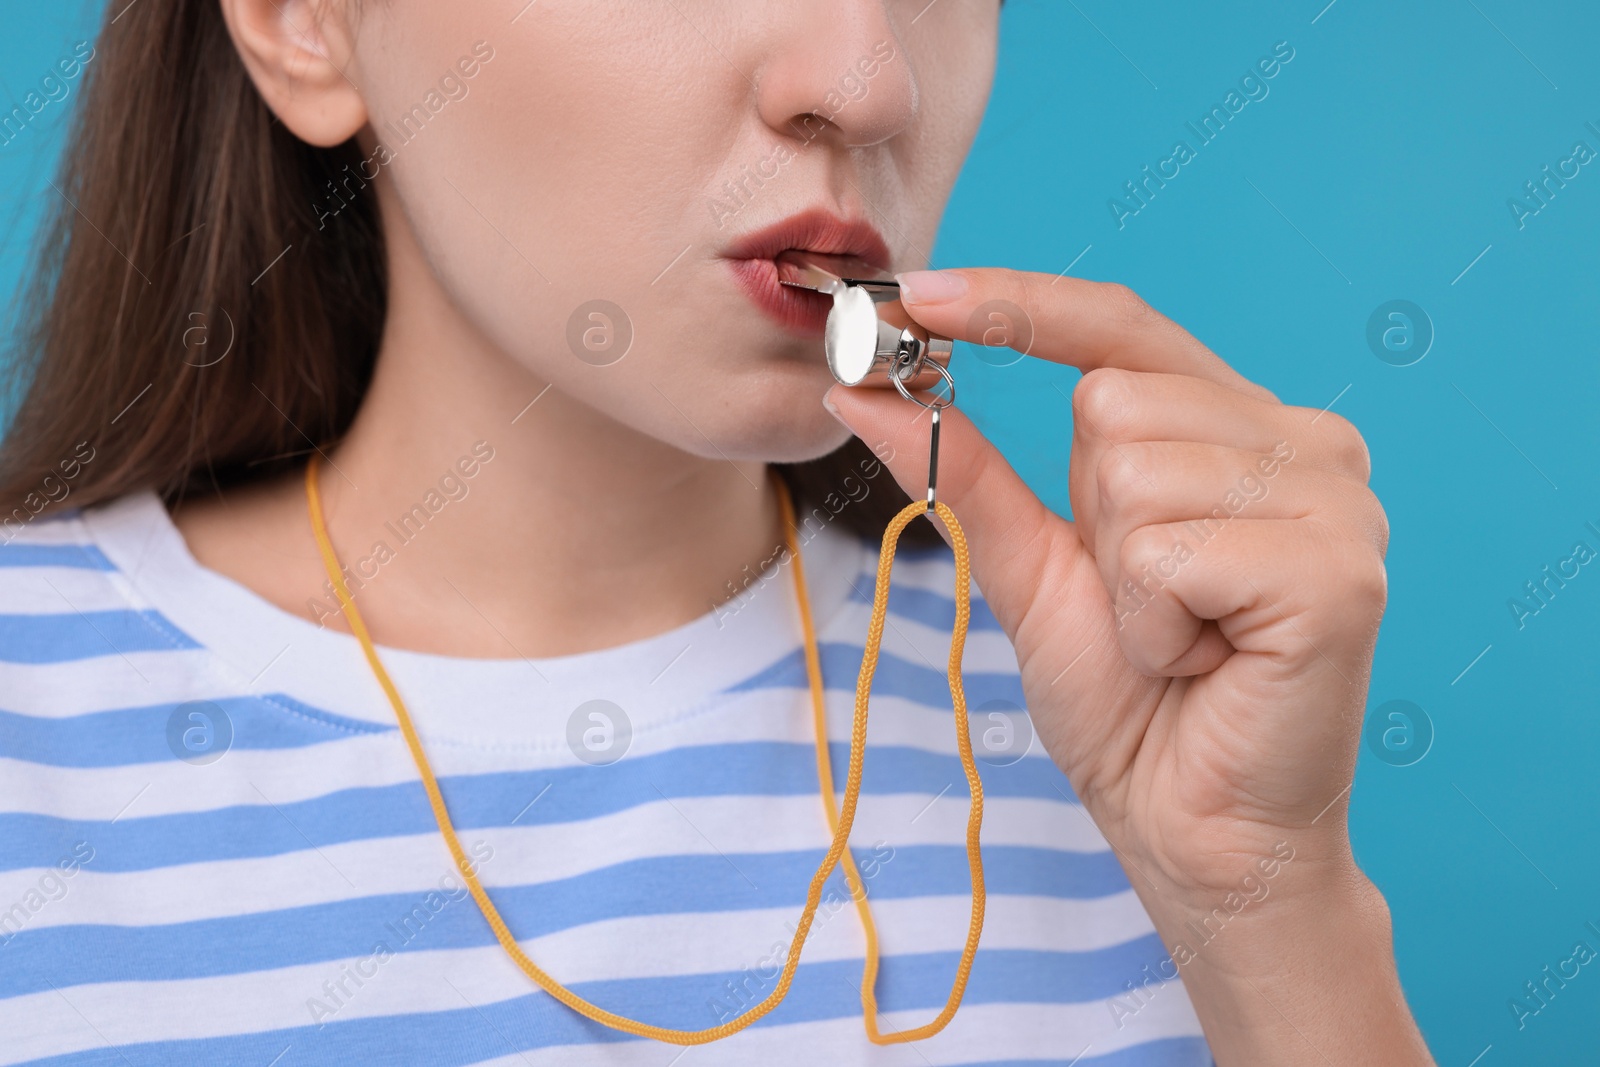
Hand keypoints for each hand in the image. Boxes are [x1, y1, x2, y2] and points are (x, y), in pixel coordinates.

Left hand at [825, 268, 1431, 1063]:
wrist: (1192, 830)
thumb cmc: (1129, 703)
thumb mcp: (1033, 569)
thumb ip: (967, 470)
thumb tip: (865, 388)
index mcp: (1239, 428)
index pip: (1123, 323)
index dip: (1018, 302)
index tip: (914, 292)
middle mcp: (1304, 442)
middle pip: (1113, 399)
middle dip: (1090, 519)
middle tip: (1144, 604)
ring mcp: (1335, 501)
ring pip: (1135, 470)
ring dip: (1121, 580)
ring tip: (1177, 638)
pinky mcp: (1337, 571)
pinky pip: (1170, 550)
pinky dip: (1154, 621)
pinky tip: (1204, 661)